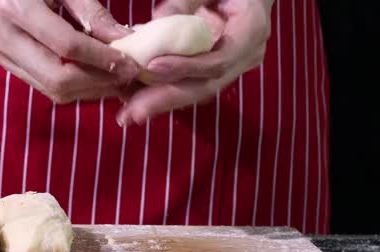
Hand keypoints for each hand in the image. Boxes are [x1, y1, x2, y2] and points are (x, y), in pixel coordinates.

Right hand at [0, 0, 139, 102]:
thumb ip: (91, 11)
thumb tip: (125, 38)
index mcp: (15, 7)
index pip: (67, 47)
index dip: (103, 59)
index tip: (131, 64)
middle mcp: (2, 36)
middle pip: (58, 78)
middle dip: (98, 83)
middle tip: (126, 77)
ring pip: (50, 89)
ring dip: (88, 90)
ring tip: (115, 81)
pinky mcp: (2, 61)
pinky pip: (42, 84)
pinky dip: (72, 86)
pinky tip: (94, 77)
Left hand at [117, 0, 272, 124]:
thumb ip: (185, 1)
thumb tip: (154, 24)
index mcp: (251, 30)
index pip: (219, 60)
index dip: (186, 67)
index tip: (152, 67)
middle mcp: (246, 55)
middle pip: (205, 86)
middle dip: (166, 100)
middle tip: (132, 113)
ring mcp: (233, 65)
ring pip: (195, 90)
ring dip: (160, 103)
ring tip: (128, 114)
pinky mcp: (216, 69)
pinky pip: (191, 84)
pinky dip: (163, 92)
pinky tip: (136, 100)